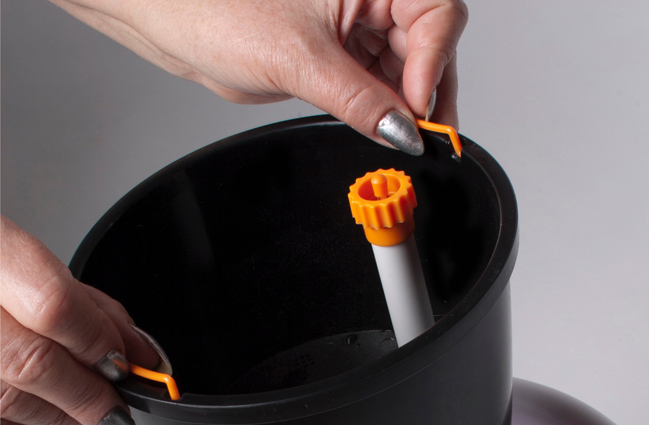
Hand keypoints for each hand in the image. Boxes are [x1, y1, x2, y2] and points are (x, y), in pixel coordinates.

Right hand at [1, 216, 161, 424]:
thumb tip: (132, 345)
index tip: (134, 362)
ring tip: (92, 416)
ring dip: (62, 418)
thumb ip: (78, 298)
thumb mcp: (19, 254)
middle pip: (34, 363)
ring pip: (10, 401)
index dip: (101, 342)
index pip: (52, 304)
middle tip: (120, 408)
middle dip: (90, 394)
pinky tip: (41, 420)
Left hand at [50, 0, 467, 152]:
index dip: (434, 64)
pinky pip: (377, 83)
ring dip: (406, 107)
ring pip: (405, 67)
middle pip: (427, 43)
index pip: (434, 14)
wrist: (167, 17)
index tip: (417, 110)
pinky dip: (383, 110)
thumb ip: (359, 101)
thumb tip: (404, 132)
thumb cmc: (213, 5)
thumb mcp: (297, 60)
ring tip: (401, 139)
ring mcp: (353, 22)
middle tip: (425, 139)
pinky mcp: (337, 52)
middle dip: (427, 93)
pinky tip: (383, 128)